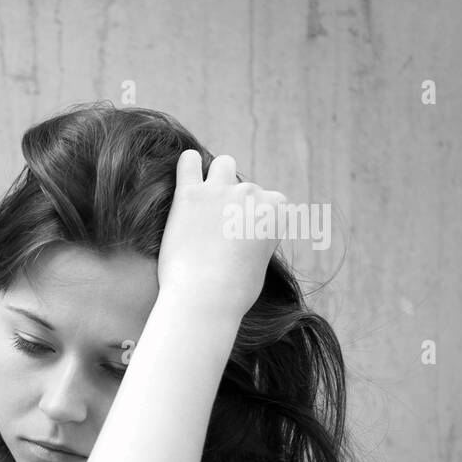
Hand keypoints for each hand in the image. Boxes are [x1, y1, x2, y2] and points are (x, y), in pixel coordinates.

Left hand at [156, 149, 286, 318]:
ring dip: (217, 177)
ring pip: (223, 164)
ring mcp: (221, 191)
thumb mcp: (262, 265)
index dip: (256, 220)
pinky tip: (185, 173)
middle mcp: (252, 194)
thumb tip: (248, 236)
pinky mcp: (190, 194)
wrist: (204, 297)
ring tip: (204, 199)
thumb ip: (260, 240)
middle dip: (235, 203)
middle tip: (218, 228)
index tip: (243, 239)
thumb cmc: (232, 292)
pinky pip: (188, 163)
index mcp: (277, 210)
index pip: (272, 202)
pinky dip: (187, 165)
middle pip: (246, 188)